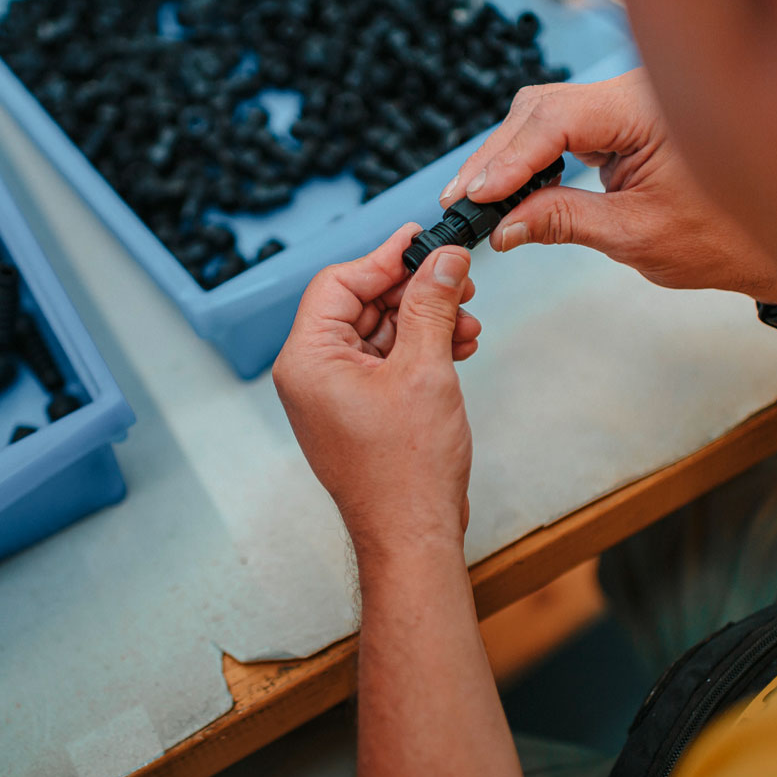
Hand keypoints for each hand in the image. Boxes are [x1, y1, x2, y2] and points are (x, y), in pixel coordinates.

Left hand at [273, 225, 479, 558]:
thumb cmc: (404, 471)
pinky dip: (423, 348)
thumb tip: (443, 258)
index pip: (338, 283)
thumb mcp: (425, 370)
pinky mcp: (361, 409)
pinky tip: (458, 345)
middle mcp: (313, 373)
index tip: (424, 240)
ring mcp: (336, 393)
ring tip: (468, 321)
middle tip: (458, 279)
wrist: (412, 536)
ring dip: (426, 320)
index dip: (384, 258)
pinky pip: (388, 360)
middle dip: (414, 291)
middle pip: (361, 303)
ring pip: (380, 331)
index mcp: (308, 360)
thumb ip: (432, 305)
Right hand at [439, 69, 776, 303]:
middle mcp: (638, 89)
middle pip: (541, 107)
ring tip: (477, 199)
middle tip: (462, 202)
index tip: (475, 196)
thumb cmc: (730, 236)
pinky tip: (512, 185)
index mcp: (649, 105)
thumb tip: (502, 225)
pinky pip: (566, 124)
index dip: (508, 158)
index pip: (555, 117)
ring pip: (547, 113)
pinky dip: (534, 155)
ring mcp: (632, 100)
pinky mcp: (627, 118)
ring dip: (510, 156)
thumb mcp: (636, 235)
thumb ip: (562, 222)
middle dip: (499, 156)